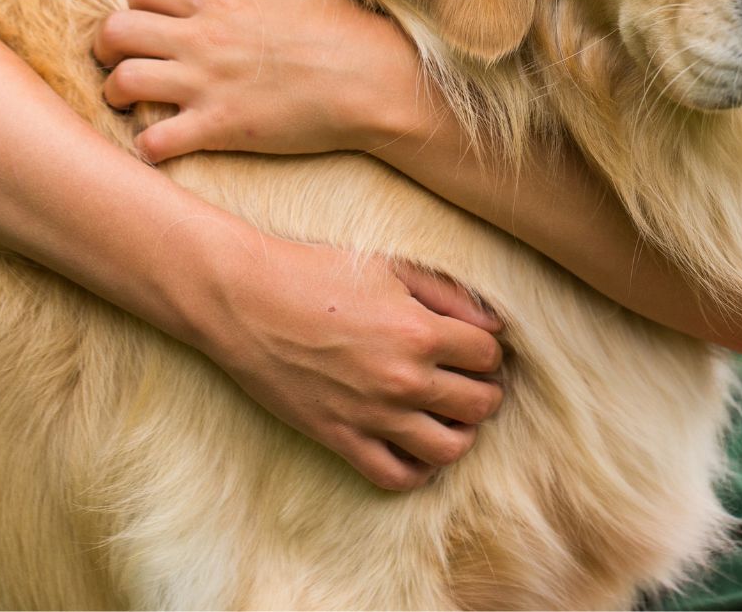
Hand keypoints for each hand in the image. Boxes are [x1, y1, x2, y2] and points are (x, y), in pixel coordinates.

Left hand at [93, 0, 431, 161]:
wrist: (373, 80)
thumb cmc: (343, 27)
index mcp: (220, 1)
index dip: (135, 4)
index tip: (148, 21)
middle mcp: (203, 40)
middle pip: (115, 31)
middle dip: (105, 46)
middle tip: (116, 60)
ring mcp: (207, 84)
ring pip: (122, 83)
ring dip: (115, 95)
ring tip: (128, 104)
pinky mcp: (220, 128)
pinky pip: (155, 140)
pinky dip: (147, 146)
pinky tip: (160, 145)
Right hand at [189, 225, 504, 489]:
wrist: (246, 299)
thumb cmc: (316, 272)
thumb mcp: (388, 266)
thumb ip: (448, 293)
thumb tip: (495, 325)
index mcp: (418, 330)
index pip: (488, 354)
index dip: (487, 349)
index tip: (472, 345)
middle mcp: (403, 378)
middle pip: (480, 404)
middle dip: (484, 390)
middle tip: (468, 378)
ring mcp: (372, 414)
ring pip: (450, 450)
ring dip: (460, 433)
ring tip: (448, 414)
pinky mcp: (340, 438)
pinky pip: (396, 476)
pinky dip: (417, 470)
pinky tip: (415, 445)